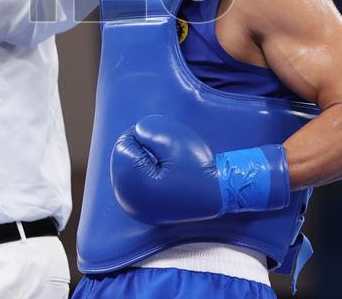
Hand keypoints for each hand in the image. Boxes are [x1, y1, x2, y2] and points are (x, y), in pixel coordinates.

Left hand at [110, 115, 290, 224]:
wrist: (219, 193)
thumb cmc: (196, 166)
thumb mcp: (173, 138)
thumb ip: (147, 130)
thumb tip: (135, 134)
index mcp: (132, 184)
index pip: (122, 146)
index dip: (143, 137)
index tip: (165, 145)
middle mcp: (127, 201)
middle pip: (122, 160)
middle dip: (141, 150)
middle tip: (166, 156)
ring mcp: (133, 209)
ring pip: (127, 171)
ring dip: (143, 162)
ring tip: (165, 167)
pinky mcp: (141, 211)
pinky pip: (134, 184)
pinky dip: (145, 175)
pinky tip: (162, 176)